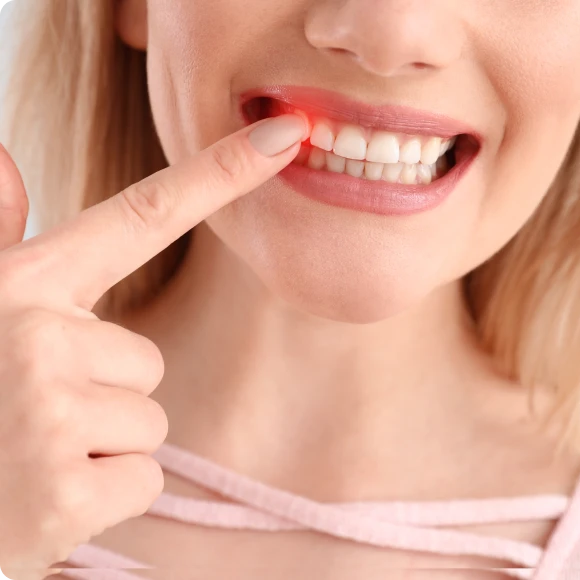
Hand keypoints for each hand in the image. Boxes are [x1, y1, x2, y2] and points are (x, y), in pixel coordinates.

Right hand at [0, 114, 307, 579]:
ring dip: (100, 447)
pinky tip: (44, 497)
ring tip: (31, 456)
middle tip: (31, 419)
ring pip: (150, 422)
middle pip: (146, 361)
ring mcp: (51, 414)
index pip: (144, 214)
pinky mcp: (65, 495)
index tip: (283, 136)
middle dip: (100, 397)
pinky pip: (144, 479)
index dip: (221, 172)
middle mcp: (39, 335)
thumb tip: (3, 157)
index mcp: (24, 286)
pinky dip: (103, 498)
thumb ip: (1, 239)